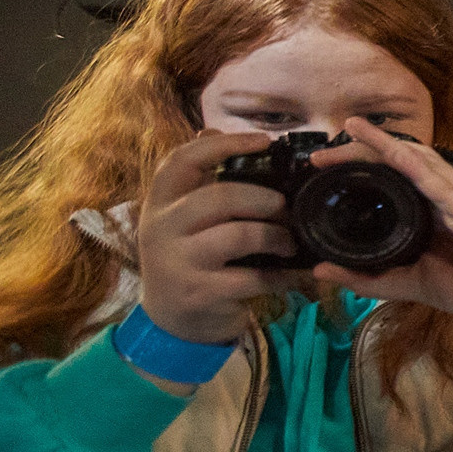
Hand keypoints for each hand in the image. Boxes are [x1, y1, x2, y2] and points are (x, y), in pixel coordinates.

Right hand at [135, 130, 295, 349]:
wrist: (171, 321)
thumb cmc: (188, 259)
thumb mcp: (181, 218)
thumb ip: (198, 181)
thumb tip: (213, 130)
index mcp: (159, 202)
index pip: (183, 160)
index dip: (224, 145)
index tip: (264, 141)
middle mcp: (162, 228)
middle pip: (220, 197)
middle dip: (265, 199)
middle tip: (285, 207)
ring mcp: (179, 262)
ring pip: (239, 235)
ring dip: (276, 236)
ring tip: (290, 242)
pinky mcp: (201, 293)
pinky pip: (253, 277)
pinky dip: (281, 275)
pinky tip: (293, 273)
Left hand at [306, 119, 452, 362]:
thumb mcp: (412, 285)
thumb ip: (371, 278)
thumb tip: (323, 270)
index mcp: (438, 210)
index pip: (398, 173)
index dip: (363, 163)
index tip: (323, 166)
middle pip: (406, 158)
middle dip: (364, 149)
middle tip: (322, 153)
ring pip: (423, 161)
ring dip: (386, 145)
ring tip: (351, 132)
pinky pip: (444, 185)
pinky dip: (417, 167)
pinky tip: (394, 156)